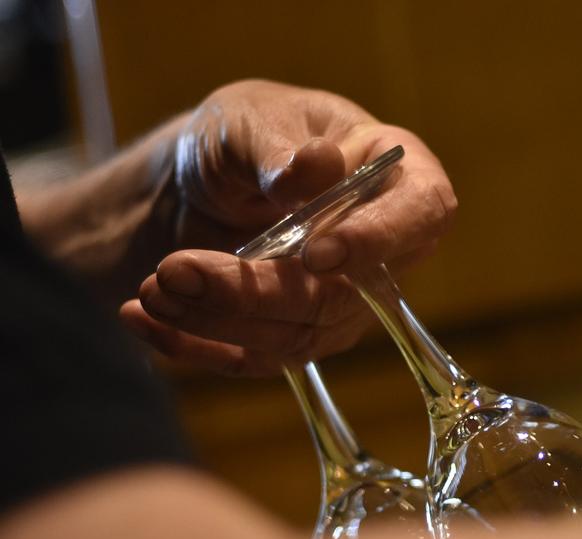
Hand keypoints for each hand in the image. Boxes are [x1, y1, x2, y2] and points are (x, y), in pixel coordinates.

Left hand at [119, 80, 455, 375]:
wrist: (207, 178)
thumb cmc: (250, 133)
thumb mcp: (251, 118)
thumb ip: (279, 147)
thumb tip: (316, 169)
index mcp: (400, 179)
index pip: (422, 216)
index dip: (378, 241)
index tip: (316, 253)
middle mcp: (386, 252)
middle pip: (342, 296)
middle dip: (255, 292)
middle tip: (176, 270)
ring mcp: (346, 303)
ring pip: (296, 337)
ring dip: (216, 319)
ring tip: (151, 286)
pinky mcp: (299, 337)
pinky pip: (255, 360)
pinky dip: (193, 346)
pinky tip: (141, 318)